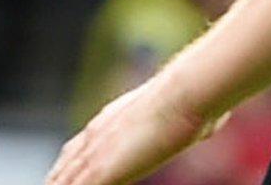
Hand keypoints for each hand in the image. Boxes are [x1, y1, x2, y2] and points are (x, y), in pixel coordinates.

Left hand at [46, 74, 221, 184]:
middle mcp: (96, 136)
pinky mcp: (99, 172)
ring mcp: (96, 155)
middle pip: (63, 168)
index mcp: (111, 120)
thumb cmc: (196, 99)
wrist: (185, 94)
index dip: (67, 163)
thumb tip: (214, 121)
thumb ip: (189, 122)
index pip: (78, 147)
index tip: (60, 172)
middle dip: (56, 180)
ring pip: (62, 182)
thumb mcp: (190, 113)